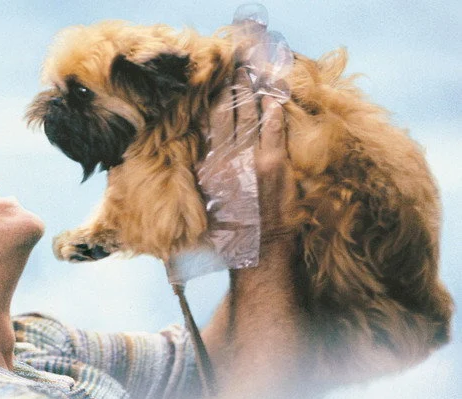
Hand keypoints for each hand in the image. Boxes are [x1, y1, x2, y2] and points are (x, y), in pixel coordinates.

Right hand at [205, 67, 296, 247]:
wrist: (256, 250)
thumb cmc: (230, 232)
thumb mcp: (206, 203)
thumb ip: (204, 177)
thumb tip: (203, 156)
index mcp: (207, 168)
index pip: (207, 128)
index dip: (212, 104)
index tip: (214, 87)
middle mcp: (224, 159)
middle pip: (226, 115)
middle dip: (232, 91)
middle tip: (237, 72)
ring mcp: (249, 160)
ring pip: (248, 117)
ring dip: (251, 94)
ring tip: (252, 76)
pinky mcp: (272, 164)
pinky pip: (272, 129)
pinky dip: (273, 112)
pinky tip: (273, 99)